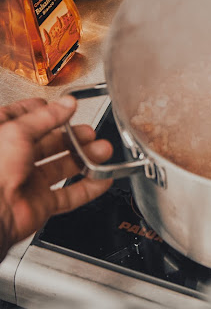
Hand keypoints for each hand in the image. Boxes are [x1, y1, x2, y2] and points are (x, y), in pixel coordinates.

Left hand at [0, 97, 112, 260]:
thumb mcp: (16, 131)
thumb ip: (46, 117)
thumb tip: (66, 104)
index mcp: (2, 138)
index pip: (22, 119)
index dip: (43, 111)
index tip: (62, 107)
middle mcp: (12, 160)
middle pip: (49, 144)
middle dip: (72, 136)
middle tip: (89, 132)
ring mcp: (27, 182)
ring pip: (62, 167)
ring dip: (85, 158)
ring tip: (102, 150)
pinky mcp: (39, 204)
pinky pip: (69, 195)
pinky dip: (88, 188)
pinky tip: (102, 179)